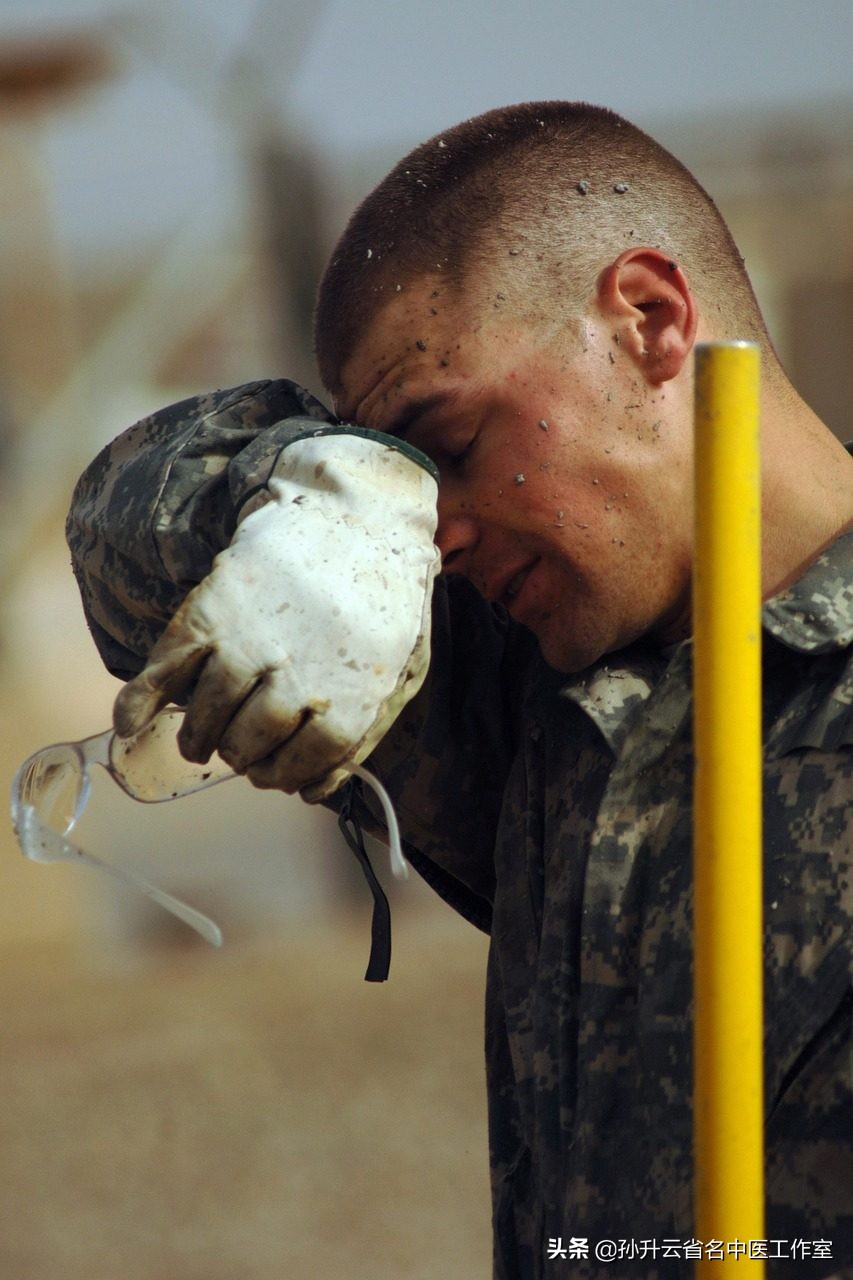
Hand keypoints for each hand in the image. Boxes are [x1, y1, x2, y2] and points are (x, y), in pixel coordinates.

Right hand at [113, 431, 438, 798]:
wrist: (358, 512)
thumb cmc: (384, 599)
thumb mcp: (403, 669)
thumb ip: (366, 733)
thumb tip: (318, 788)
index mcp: (354, 692)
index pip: (306, 763)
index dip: (286, 775)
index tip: (276, 775)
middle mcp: (299, 673)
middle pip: (253, 742)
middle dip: (243, 757)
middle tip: (238, 752)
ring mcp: (253, 640)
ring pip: (211, 713)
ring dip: (199, 737)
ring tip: (199, 742)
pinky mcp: (216, 608)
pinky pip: (170, 665)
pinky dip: (143, 698)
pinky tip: (131, 722)